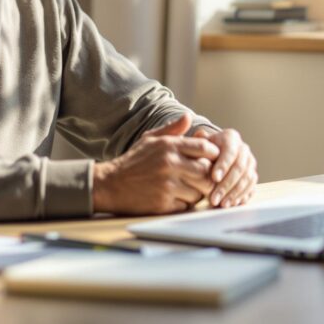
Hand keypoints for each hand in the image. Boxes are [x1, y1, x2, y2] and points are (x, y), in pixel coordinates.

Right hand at [92, 114, 219, 214]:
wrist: (110, 184)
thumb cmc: (133, 161)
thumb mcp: (150, 139)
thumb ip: (172, 129)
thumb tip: (188, 117)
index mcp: (168, 146)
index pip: (204, 148)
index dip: (213, 155)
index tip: (209, 160)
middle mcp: (169, 164)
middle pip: (207, 171)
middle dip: (208, 176)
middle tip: (202, 178)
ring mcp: (167, 185)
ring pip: (199, 191)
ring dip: (197, 192)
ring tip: (188, 189)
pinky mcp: (163, 204)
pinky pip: (187, 206)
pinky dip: (185, 204)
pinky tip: (176, 199)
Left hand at [191, 127, 256, 207]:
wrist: (212, 157)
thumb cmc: (202, 151)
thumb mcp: (198, 144)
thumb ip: (197, 141)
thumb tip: (200, 136)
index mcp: (231, 138)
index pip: (230, 152)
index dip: (223, 166)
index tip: (214, 178)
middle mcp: (244, 149)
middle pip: (239, 168)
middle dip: (226, 185)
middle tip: (214, 198)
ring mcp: (250, 164)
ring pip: (246, 179)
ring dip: (234, 194)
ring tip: (222, 204)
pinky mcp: (252, 176)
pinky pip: (251, 187)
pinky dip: (241, 197)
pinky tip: (231, 204)